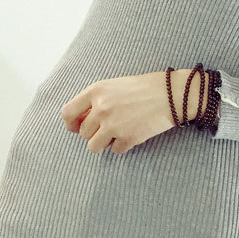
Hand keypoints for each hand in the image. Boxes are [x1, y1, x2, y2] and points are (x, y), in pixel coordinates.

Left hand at [60, 70, 202, 154]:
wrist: (170, 94)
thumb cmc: (142, 88)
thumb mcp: (113, 86)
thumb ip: (95, 101)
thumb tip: (79, 123)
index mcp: (95, 91)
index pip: (68, 113)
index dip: (70, 124)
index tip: (76, 128)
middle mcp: (101, 108)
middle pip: (83, 133)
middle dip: (93, 133)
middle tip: (108, 127)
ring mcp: (113, 124)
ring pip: (94, 147)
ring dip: (103, 143)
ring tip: (116, 134)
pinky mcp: (127, 138)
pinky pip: (115, 151)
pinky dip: (122, 146)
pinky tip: (133, 134)